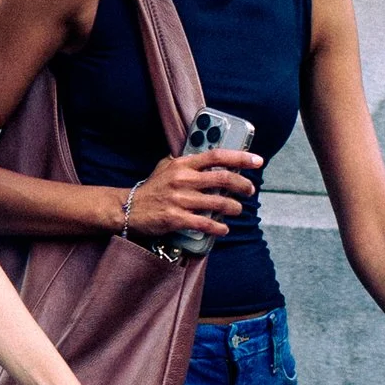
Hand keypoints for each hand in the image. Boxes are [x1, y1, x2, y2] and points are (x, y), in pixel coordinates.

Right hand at [120, 149, 258, 244]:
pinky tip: (223, 229)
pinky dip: (218, 227)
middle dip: (242, 185)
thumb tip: (206, 157)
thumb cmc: (151, 189)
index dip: (240, 158)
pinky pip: (205, 223)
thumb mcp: (165, 167)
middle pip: (223, 179)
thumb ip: (185, 161)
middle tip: (250, 190)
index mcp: (183, 164)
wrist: (128, 209)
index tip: (256, 161)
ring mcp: (180, 199)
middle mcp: (183, 179)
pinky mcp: (176, 218)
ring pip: (218, 202)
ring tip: (237, 210)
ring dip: (233, 208)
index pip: (216, 156)